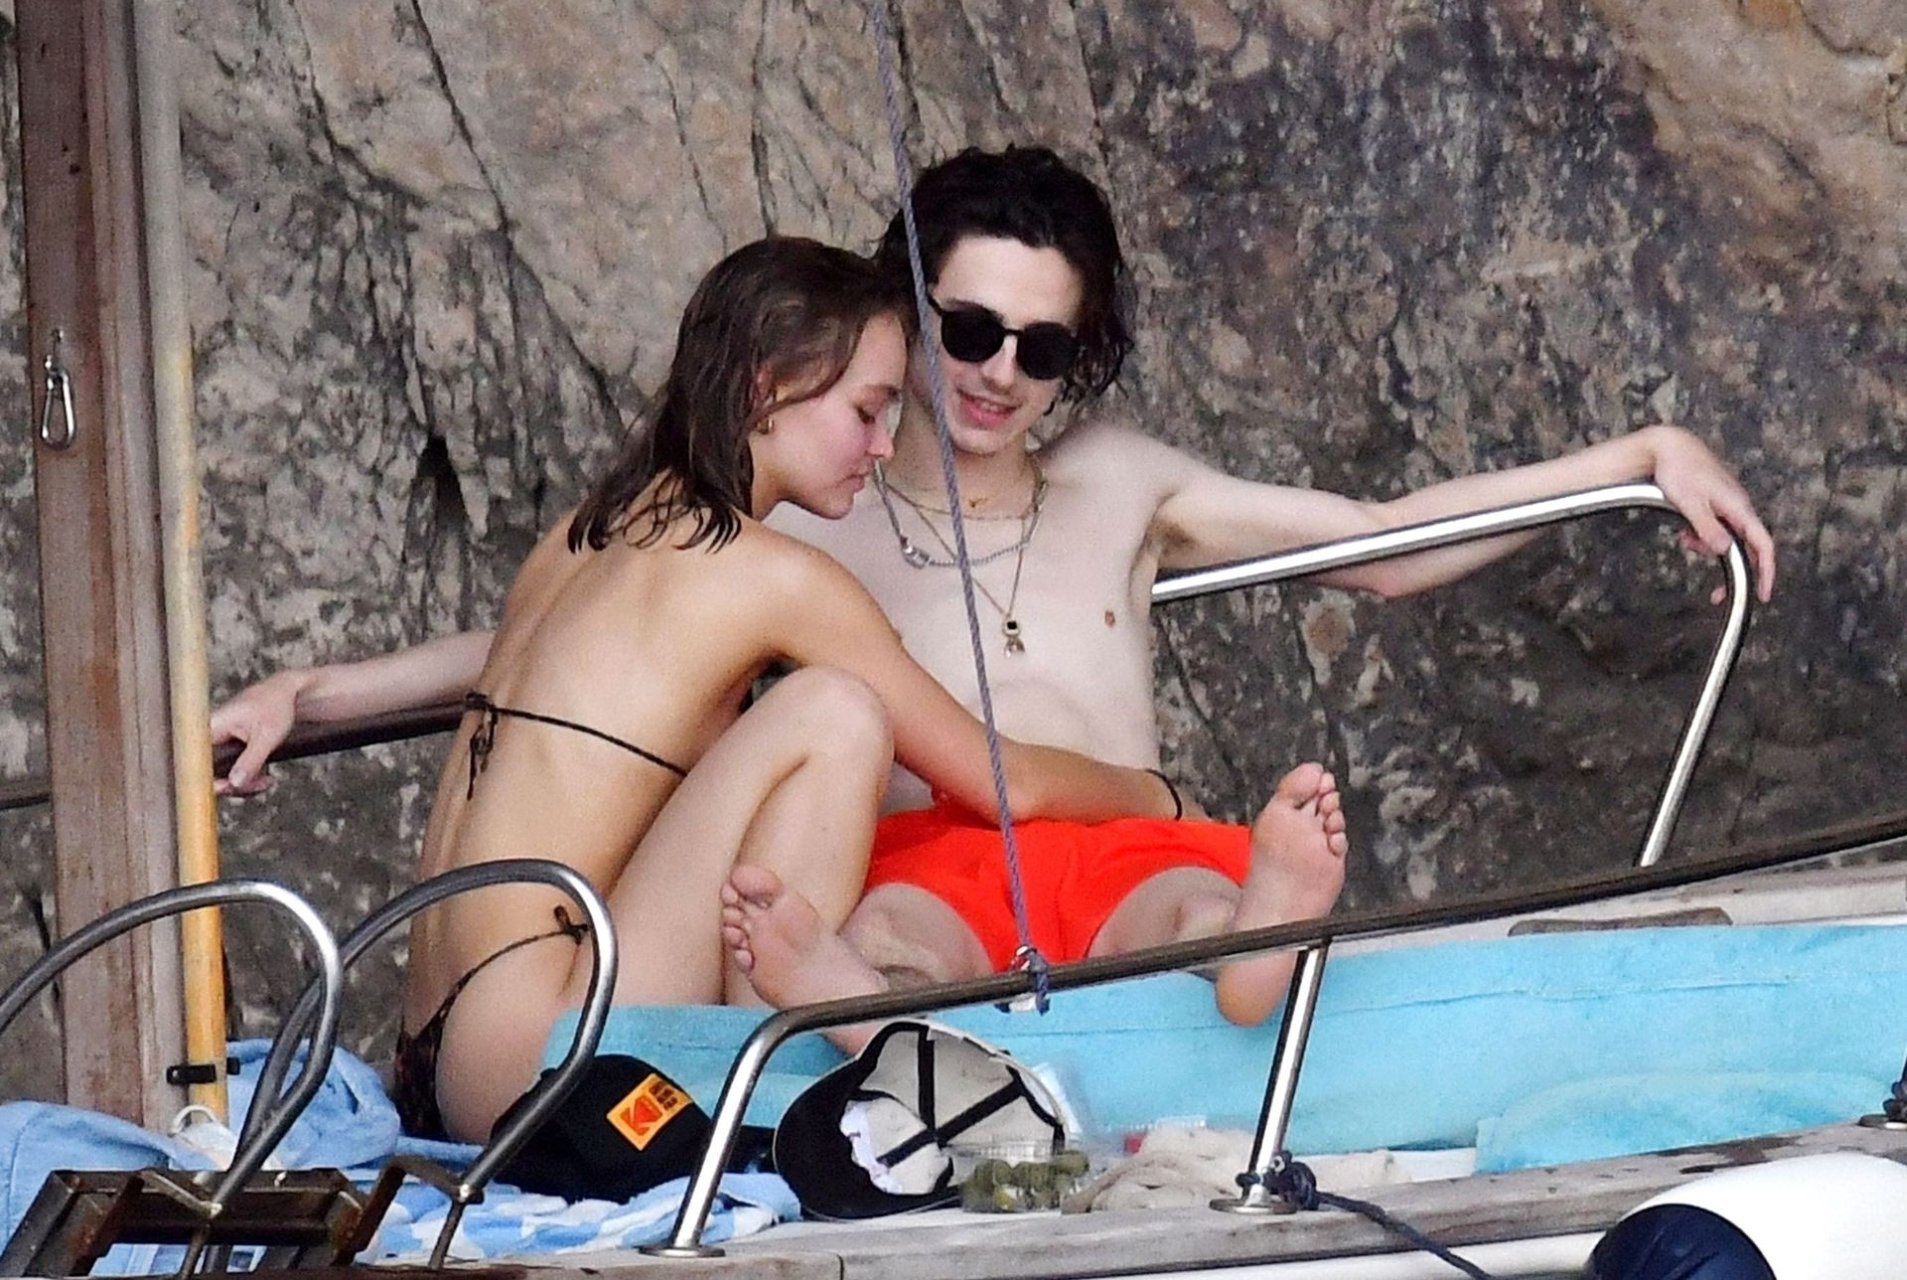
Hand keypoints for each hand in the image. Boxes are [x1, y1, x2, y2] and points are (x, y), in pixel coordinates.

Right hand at [210, 670, 308, 795]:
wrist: (287, 693)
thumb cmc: (275, 706)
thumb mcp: (266, 736)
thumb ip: (250, 761)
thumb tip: (234, 784)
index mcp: (209, 726)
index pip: (191, 759)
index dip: (201, 779)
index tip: (225, 787)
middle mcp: (207, 735)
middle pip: (205, 772)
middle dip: (232, 785)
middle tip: (258, 786)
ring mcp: (217, 743)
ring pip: (219, 775)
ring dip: (244, 784)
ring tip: (267, 781)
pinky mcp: (227, 749)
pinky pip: (230, 771)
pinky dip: (248, 779)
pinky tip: (265, 778)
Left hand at [1645, 426, 1775, 603]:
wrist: (1669, 446)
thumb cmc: (1680, 470)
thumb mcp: (1690, 504)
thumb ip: (1708, 528)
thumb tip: (1723, 550)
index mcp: (1739, 508)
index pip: (1763, 545)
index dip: (1766, 571)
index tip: (1763, 594)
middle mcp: (1739, 507)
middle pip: (1744, 547)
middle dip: (1730, 569)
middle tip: (1715, 595)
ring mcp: (1728, 505)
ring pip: (1725, 539)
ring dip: (1707, 548)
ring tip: (1686, 541)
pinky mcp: (1716, 503)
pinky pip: (1714, 528)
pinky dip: (1701, 536)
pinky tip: (1684, 532)